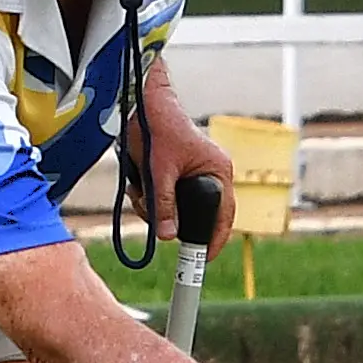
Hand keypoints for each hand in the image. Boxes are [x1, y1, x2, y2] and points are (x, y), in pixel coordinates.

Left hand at [126, 93, 236, 253]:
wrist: (143, 103)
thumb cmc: (158, 127)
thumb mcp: (159, 170)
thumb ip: (163, 203)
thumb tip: (168, 236)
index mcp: (218, 171)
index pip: (225, 214)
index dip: (215, 239)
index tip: (204, 259)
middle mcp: (210, 175)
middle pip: (195, 214)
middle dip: (169, 218)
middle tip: (151, 215)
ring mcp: (193, 176)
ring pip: (174, 209)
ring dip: (152, 207)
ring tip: (139, 190)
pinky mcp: (174, 176)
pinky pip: (164, 199)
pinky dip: (148, 198)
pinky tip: (137, 185)